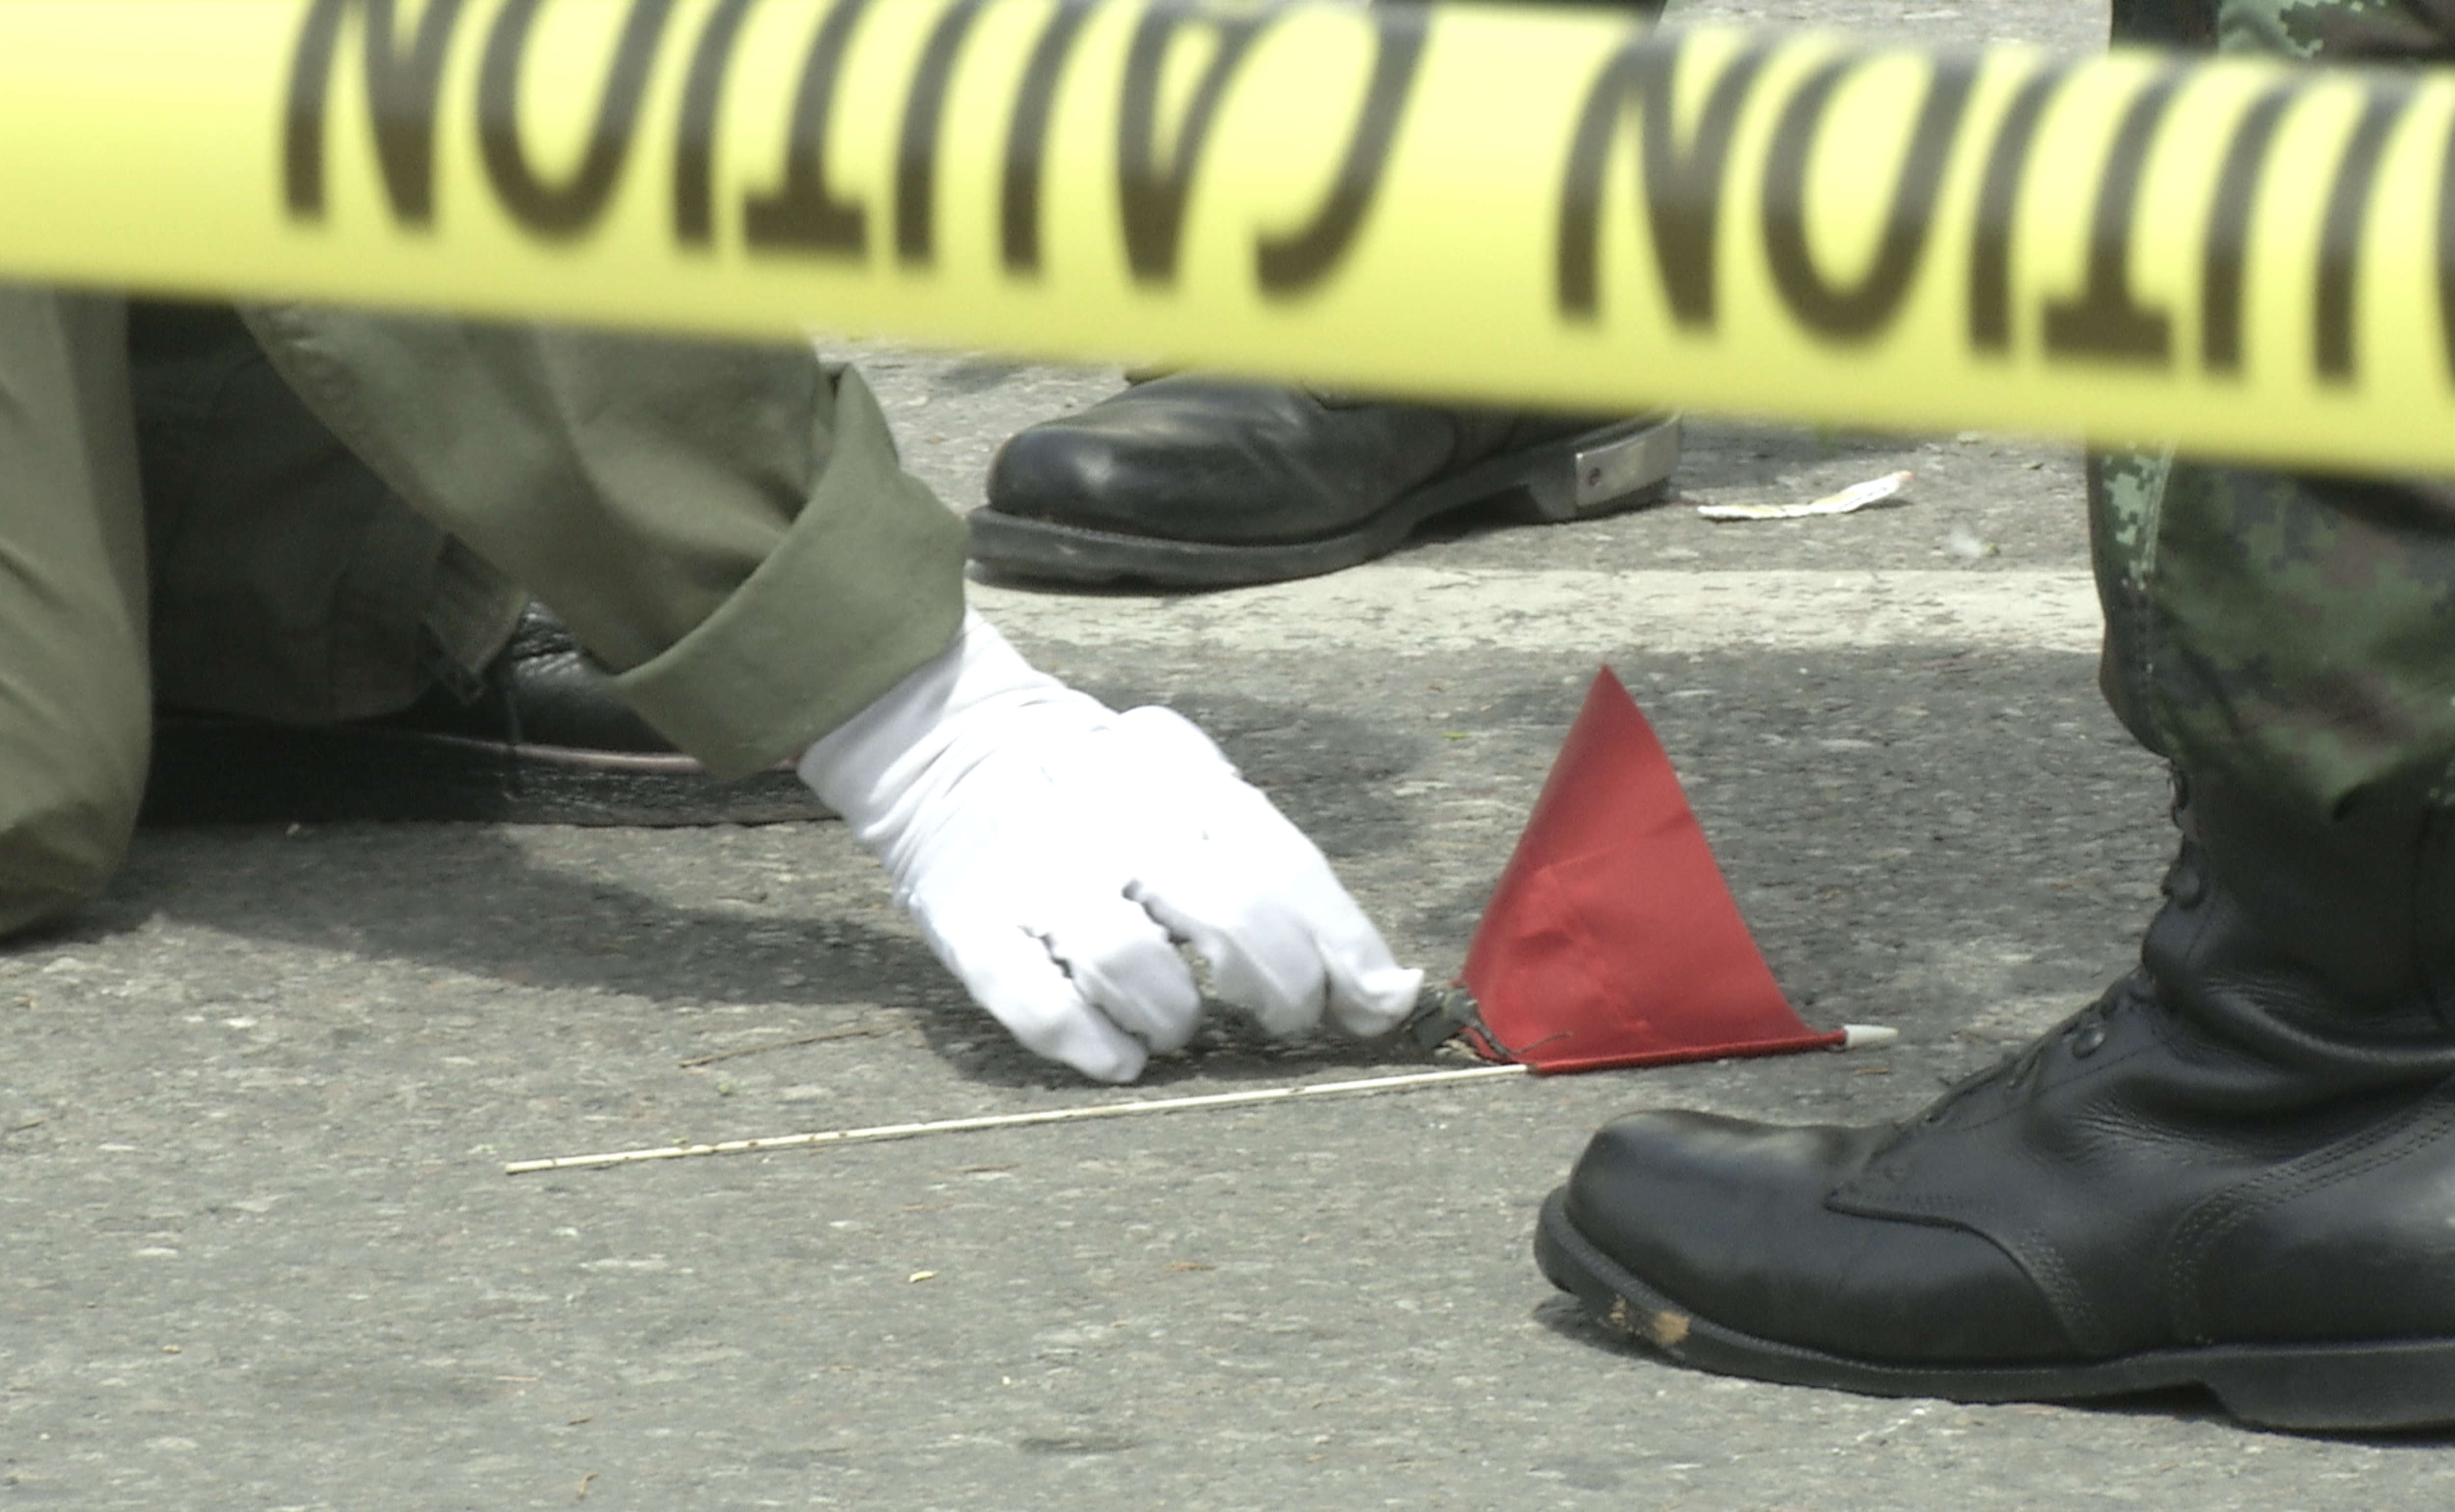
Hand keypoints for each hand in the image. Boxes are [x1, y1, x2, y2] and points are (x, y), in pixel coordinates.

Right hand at [799, 613, 1419, 1080]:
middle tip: (1286, 1017)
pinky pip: (1044, 1007)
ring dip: (1179, 1019)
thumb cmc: (1104, 792)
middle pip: (1228, 915)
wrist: (947, 742)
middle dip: (1281, 989)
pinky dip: (1096, 1047)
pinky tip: (1120, 1054)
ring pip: (1134, 966)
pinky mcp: (972, 924)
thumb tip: (1387, 989)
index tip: (1377, 1003)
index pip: (1286, 865)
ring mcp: (1037, 869)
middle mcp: (1110, 816)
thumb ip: (1282, 875)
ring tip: (1181, 1025)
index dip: (1344, 949)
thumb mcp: (1188, 787)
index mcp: (1176, 775)